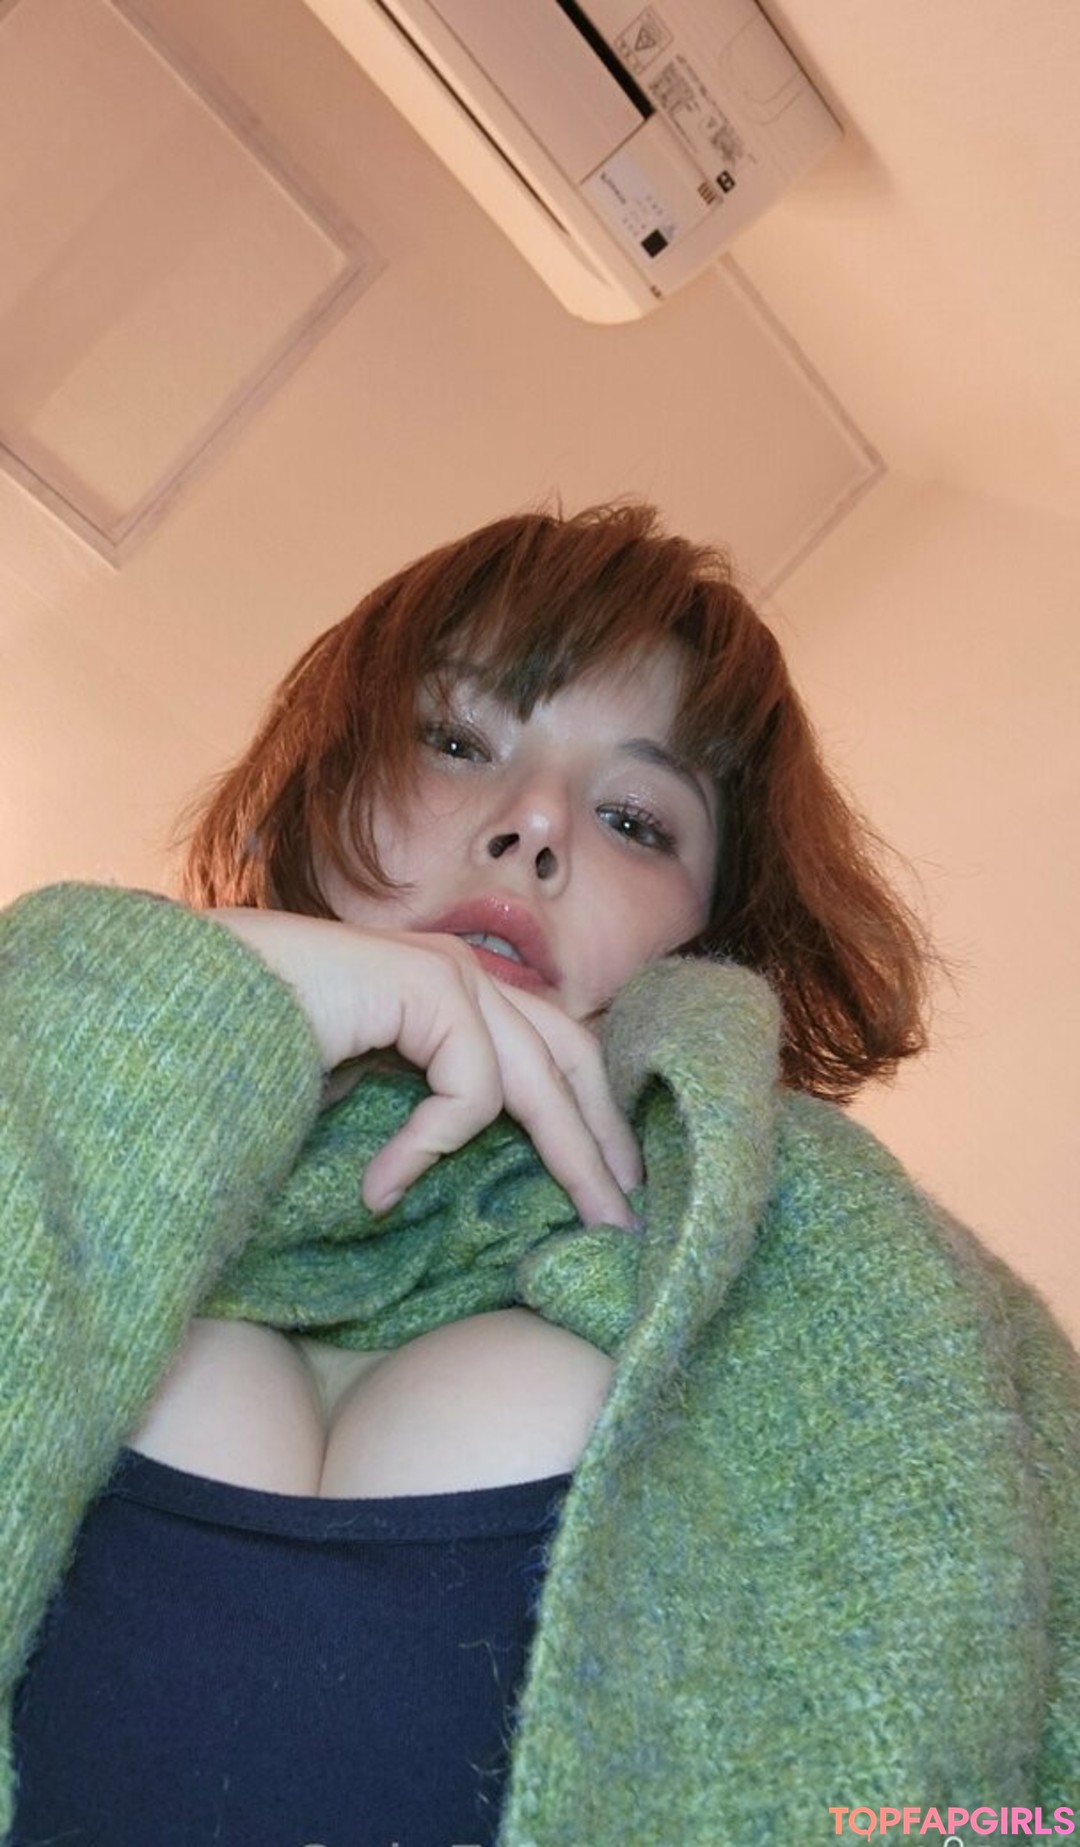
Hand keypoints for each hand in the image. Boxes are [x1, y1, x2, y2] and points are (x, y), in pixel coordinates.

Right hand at [207, 909, 640, 1228]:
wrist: (187, 1011)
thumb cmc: (257, 1057)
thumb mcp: (364, 1094)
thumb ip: (424, 1110)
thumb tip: (482, 1171)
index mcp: (452, 991)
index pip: (553, 1049)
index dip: (591, 1116)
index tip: (612, 1189)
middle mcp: (461, 971)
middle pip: (571, 1055)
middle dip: (605, 1139)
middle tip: (629, 1218)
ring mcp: (447, 970)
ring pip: (540, 1074)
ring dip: (568, 1155)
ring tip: (588, 1224)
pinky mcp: (426, 983)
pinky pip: (467, 1086)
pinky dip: (432, 1146)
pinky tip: (383, 1188)